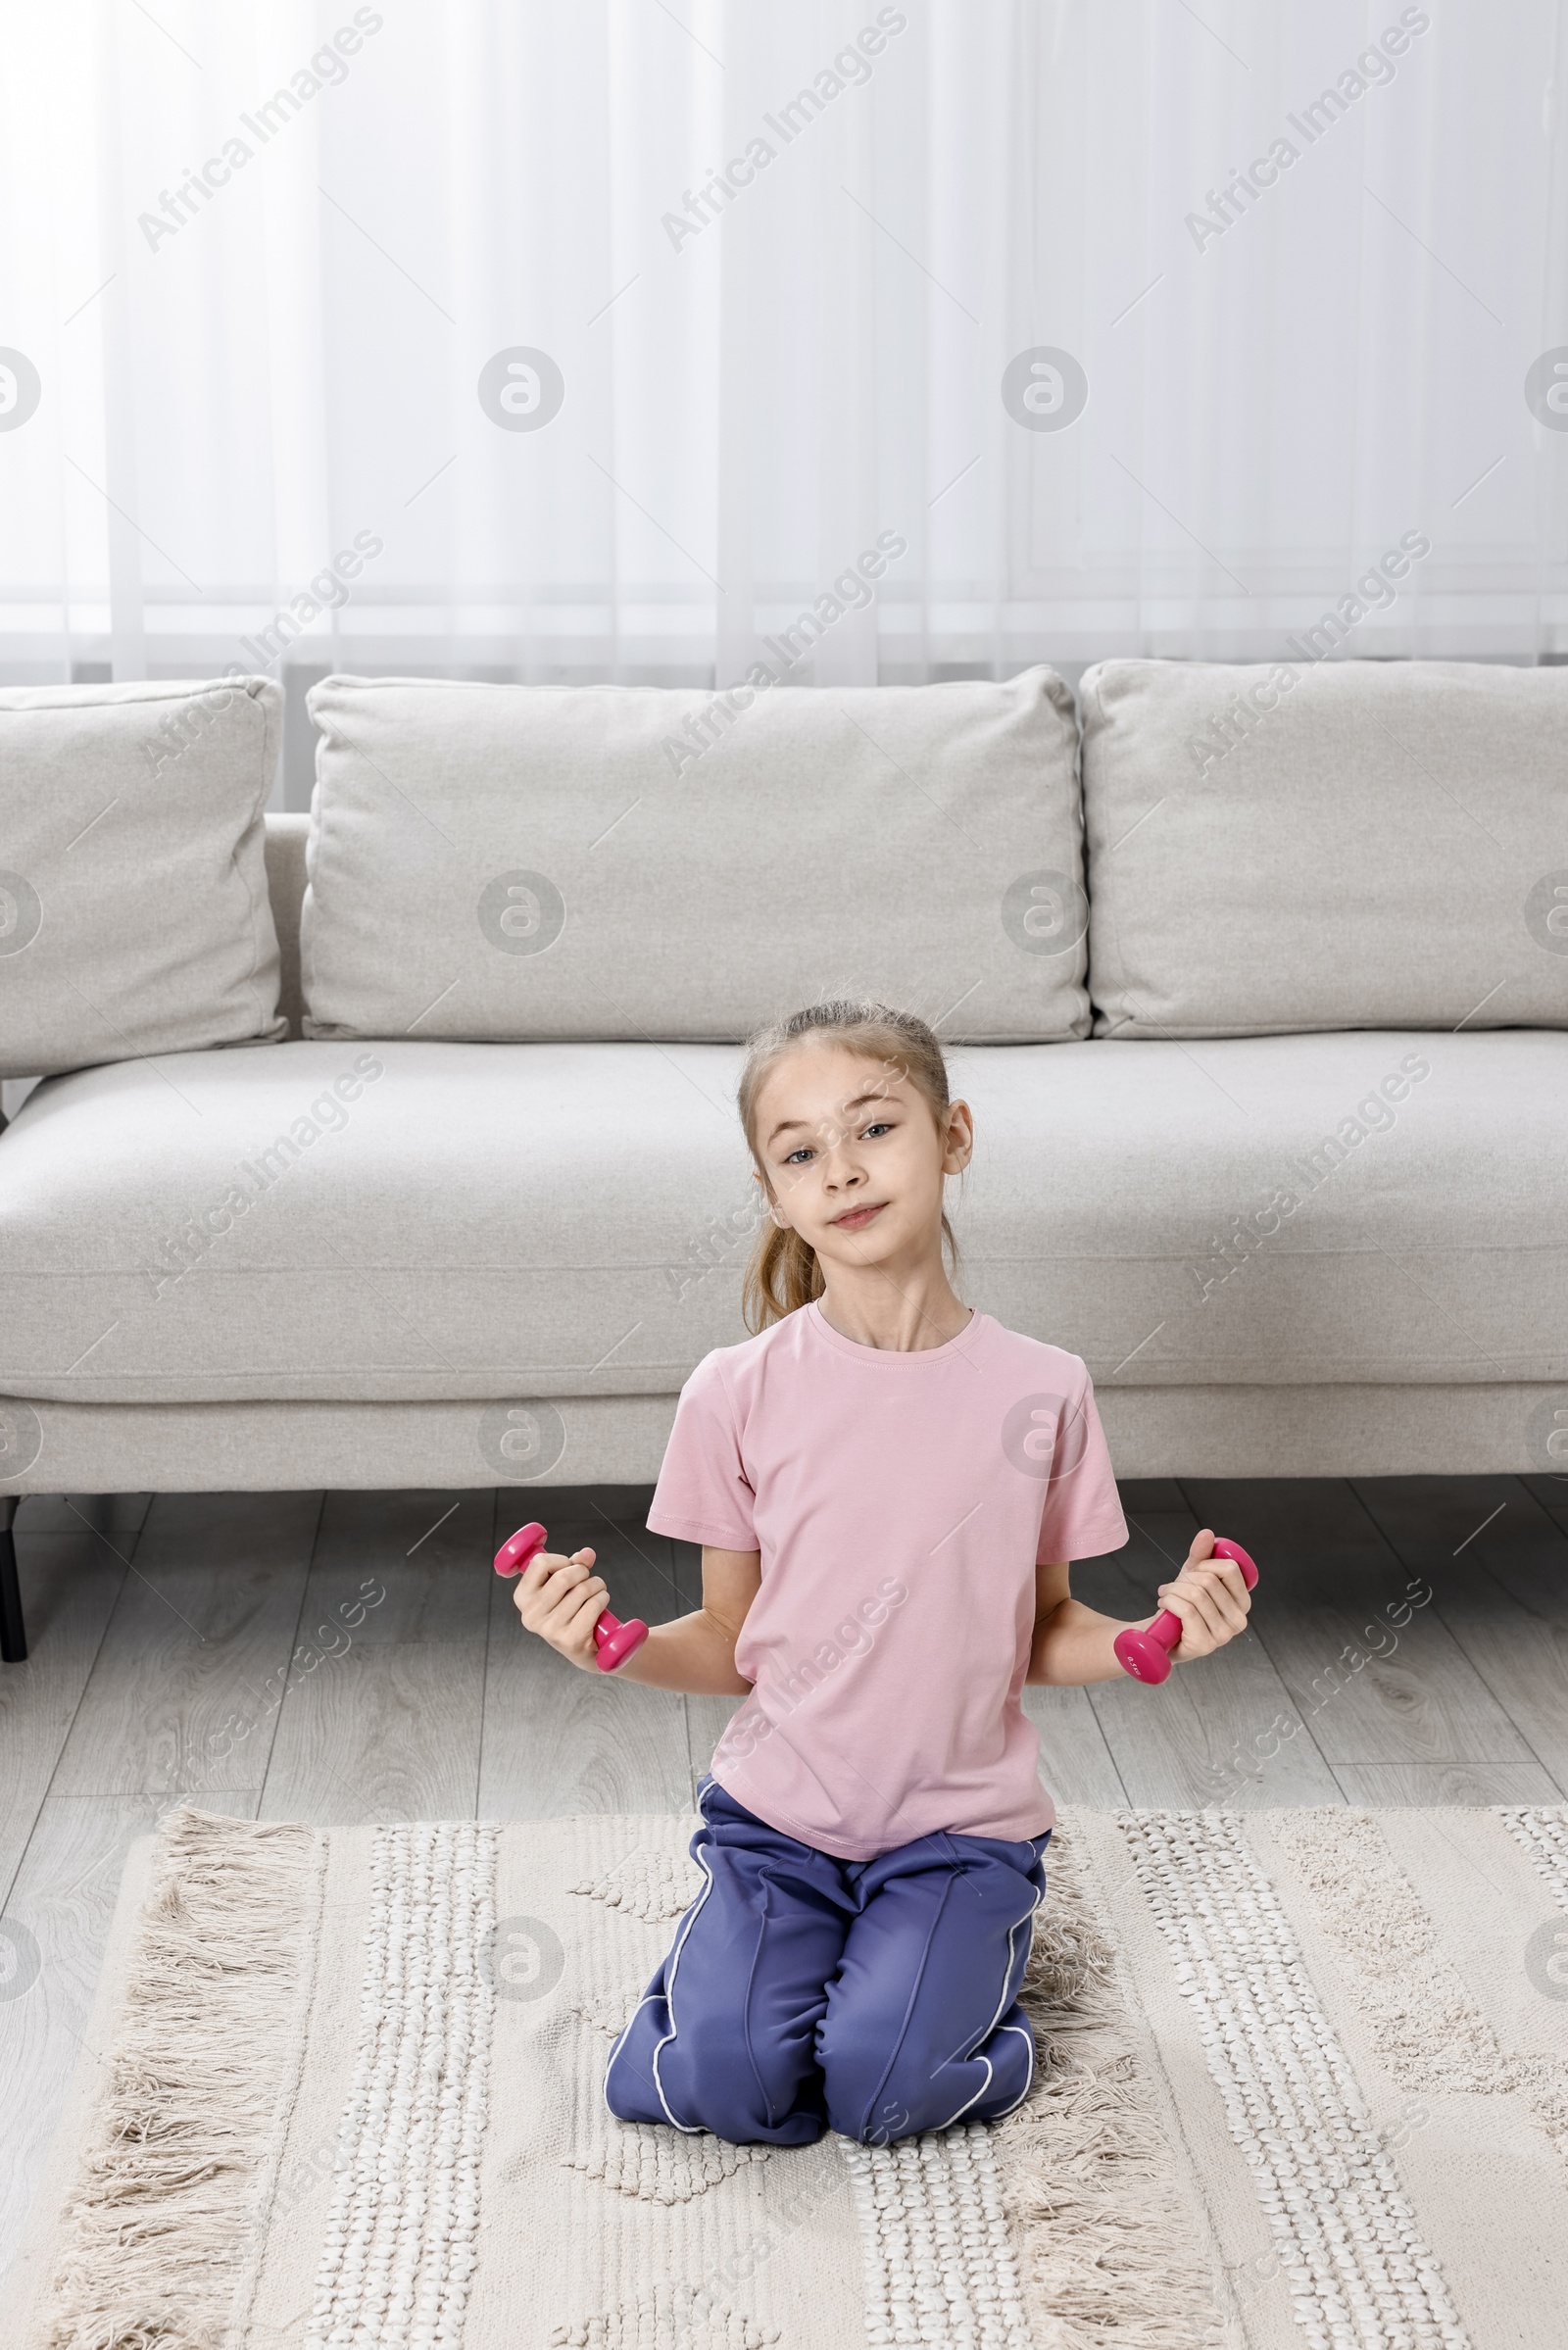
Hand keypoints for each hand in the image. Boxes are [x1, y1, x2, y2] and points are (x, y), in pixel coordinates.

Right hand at [511, 1544, 606, 1671]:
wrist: (585, 1650)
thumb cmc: (572, 1612)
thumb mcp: (566, 1586)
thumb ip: (574, 1565)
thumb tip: (587, 1553)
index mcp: (522, 1597)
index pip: (540, 1562)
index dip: (561, 1560)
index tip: (569, 1568)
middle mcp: (531, 1615)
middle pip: (563, 1577)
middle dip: (583, 1572)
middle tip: (589, 1579)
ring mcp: (549, 1629)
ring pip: (582, 1589)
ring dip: (597, 1585)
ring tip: (596, 1592)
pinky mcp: (570, 1639)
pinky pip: (594, 1604)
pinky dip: (602, 1598)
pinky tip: (600, 1604)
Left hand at [1152, 1530, 1252, 1662]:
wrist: (1161, 1636)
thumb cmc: (1181, 1607)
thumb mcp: (1192, 1578)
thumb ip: (1201, 1556)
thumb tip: (1207, 1534)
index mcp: (1242, 1602)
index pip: (1230, 1569)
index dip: (1206, 1563)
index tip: (1192, 1570)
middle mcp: (1238, 1620)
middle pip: (1209, 1581)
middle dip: (1184, 1578)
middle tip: (1172, 1586)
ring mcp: (1223, 1635)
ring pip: (1196, 1594)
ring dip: (1172, 1590)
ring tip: (1165, 1594)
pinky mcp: (1204, 1644)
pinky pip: (1186, 1610)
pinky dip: (1169, 1601)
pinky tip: (1163, 1604)